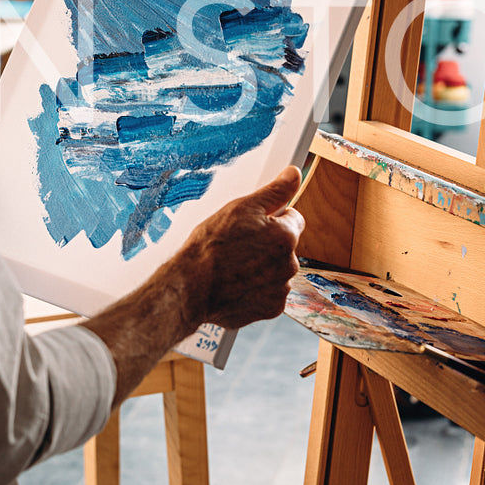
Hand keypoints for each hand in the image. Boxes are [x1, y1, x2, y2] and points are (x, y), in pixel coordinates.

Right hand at [175, 166, 304, 328]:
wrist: (191, 287)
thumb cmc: (211, 246)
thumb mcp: (241, 208)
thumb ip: (274, 191)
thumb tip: (294, 174)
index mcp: (286, 236)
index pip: (293, 218)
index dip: (272, 218)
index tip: (252, 225)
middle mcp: (290, 264)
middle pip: (285, 246)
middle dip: (267, 244)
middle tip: (238, 246)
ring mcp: (280, 289)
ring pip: (276, 271)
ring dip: (261, 268)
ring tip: (233, 266)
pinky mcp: (270, 309)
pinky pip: (268, 293)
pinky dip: (255, 290)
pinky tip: (234, 284)